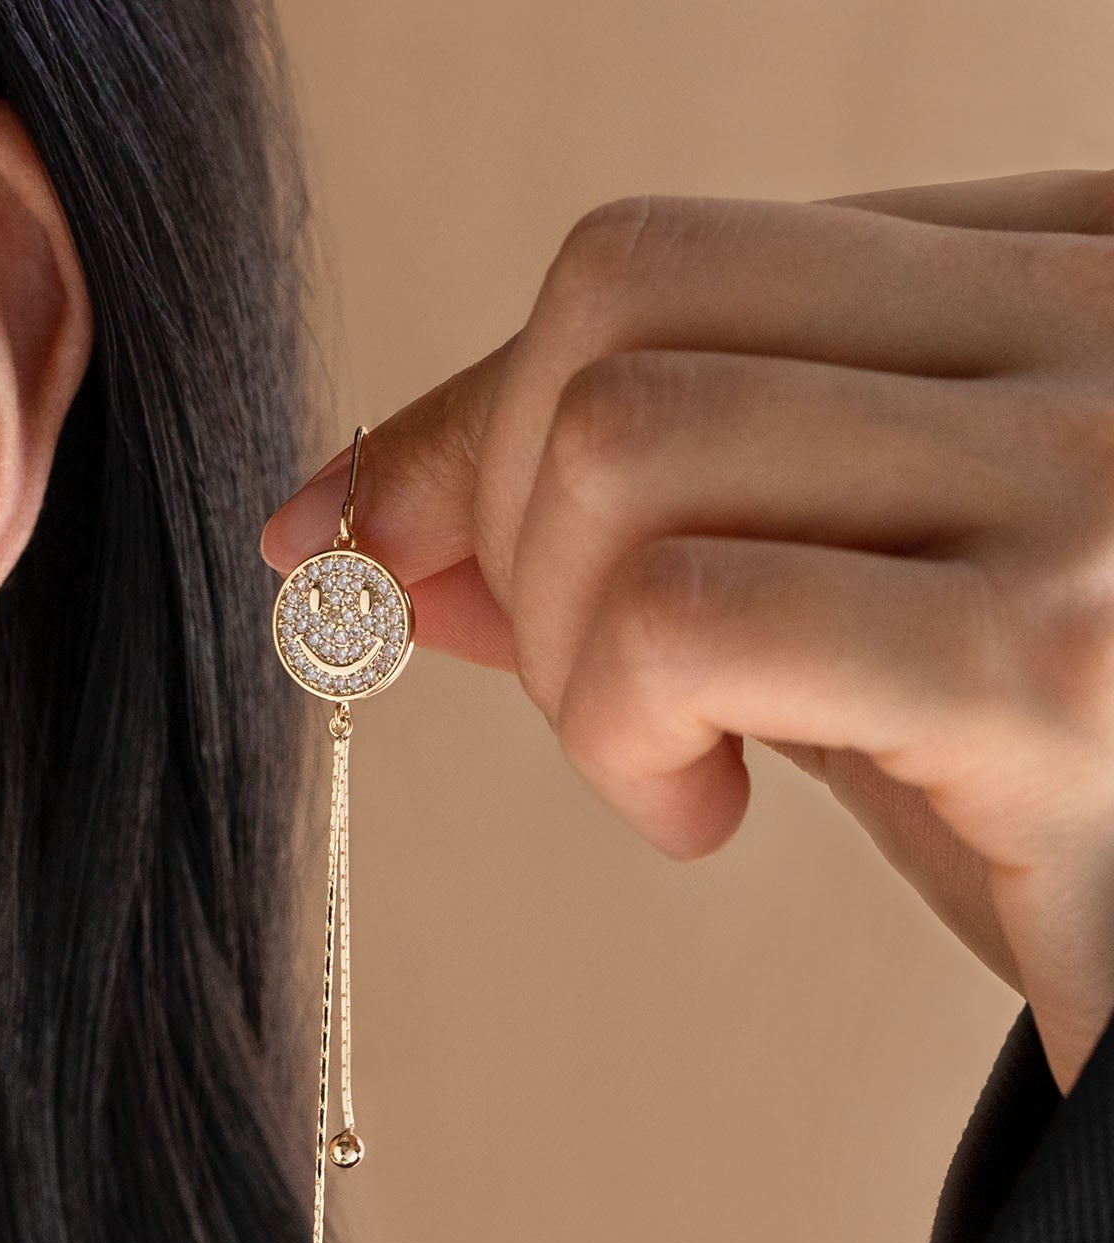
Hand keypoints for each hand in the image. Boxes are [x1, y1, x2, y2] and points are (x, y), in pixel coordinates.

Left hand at [263, 172, 1113, 1091]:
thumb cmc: (1038, 787)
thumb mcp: (832, 611)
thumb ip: (641, 535)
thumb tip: (367, 530)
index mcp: (1053, 274)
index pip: (667, 263)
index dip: (476, 412)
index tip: (371, 545)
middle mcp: (1094, 327)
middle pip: (621, 315)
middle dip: (503, 520)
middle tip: (583, 685)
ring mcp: (1085, 481)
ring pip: (624, 448)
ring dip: (565, 647)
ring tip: (665, 768)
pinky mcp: (1046, 667)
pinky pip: (686, 623)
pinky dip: (620, 731)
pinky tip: (700, 814)